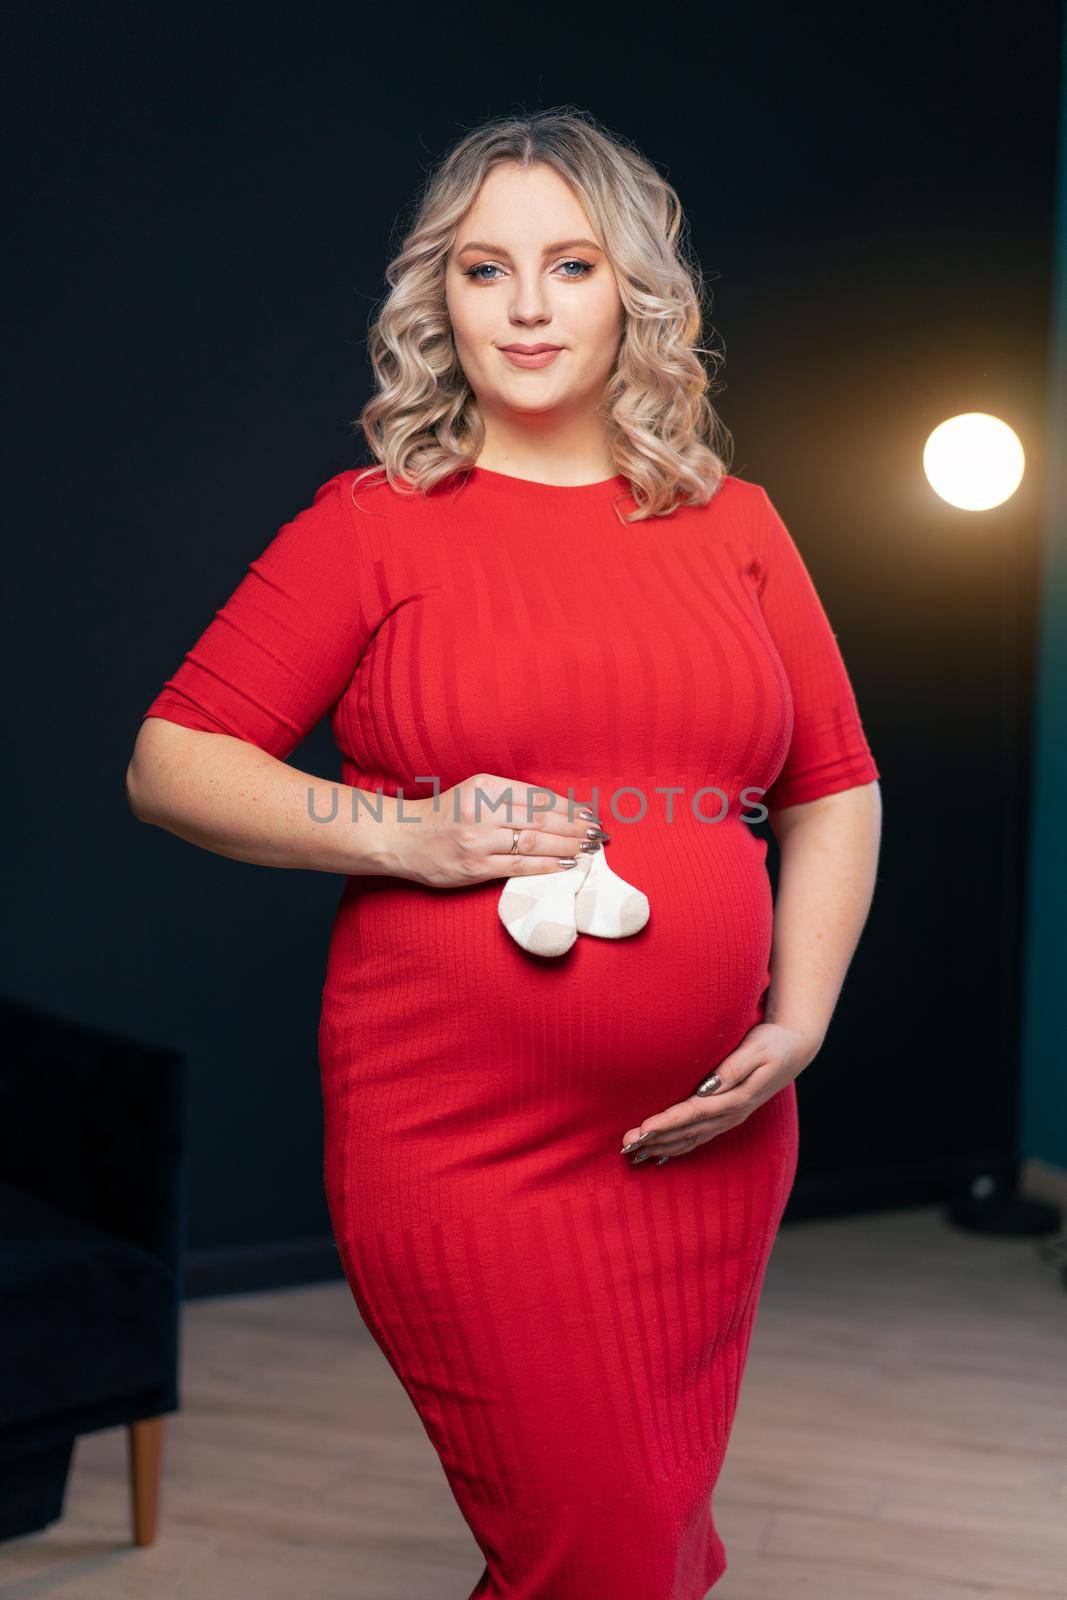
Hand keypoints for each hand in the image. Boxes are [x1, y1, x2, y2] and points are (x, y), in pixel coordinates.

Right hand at [384, 771, 608, 887]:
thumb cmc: (446, 815)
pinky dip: (547, 866)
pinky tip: (567, 866)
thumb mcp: (475, 793)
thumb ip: (509, 797)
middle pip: (541, 818)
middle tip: (599, 834)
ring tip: (590, 850)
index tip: (591, 815)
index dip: (569, 807)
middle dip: (576, 827)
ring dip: (568, 847)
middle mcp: (482, 811)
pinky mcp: (475, 867)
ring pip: (534, 842)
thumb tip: (557, 809)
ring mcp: (478, 841)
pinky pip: (519, 867)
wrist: (403, 839)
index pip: (538, 796)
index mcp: (485, 786)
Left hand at [620, 1022, 820, 1162]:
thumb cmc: (773, 1043)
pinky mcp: (726, 1118)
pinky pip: (698, 1139)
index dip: (667, 1122)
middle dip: (655, 1140)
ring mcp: (729, 1119)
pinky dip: (677, 1149)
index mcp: (736, 1097)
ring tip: (633, 1155)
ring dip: (662, 1148)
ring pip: (690, 1139)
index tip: (642, 1129)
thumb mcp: (757, 1048)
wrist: (795, 1050)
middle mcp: (731, 1114)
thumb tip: (709, 1085)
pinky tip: (658, 1156)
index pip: (694, 1113)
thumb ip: (734, 1068)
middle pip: (687, 1131)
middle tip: (625, 1147)